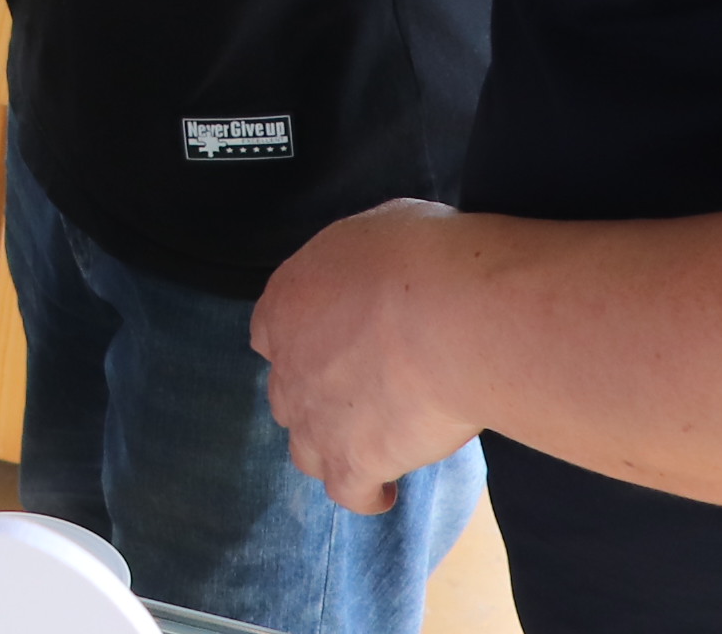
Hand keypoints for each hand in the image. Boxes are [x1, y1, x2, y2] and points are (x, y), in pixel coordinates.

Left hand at [250, 198, 486, 514]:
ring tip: (368, 443)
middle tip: (364, 390)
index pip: (269, 331)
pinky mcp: (353, 463)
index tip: (330, 343)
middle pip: (286, 393)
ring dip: (331, 447)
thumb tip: (382, 266)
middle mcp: (288, 364)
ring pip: (304, 449)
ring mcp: (316, 419)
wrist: (452, 315)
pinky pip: (350, 494)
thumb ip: (364, 262)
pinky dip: (366, 494)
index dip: (301, 341)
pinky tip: (386, 490)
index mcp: (285, 302)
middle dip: (317, 395)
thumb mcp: (382, 226)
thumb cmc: (423, 258)